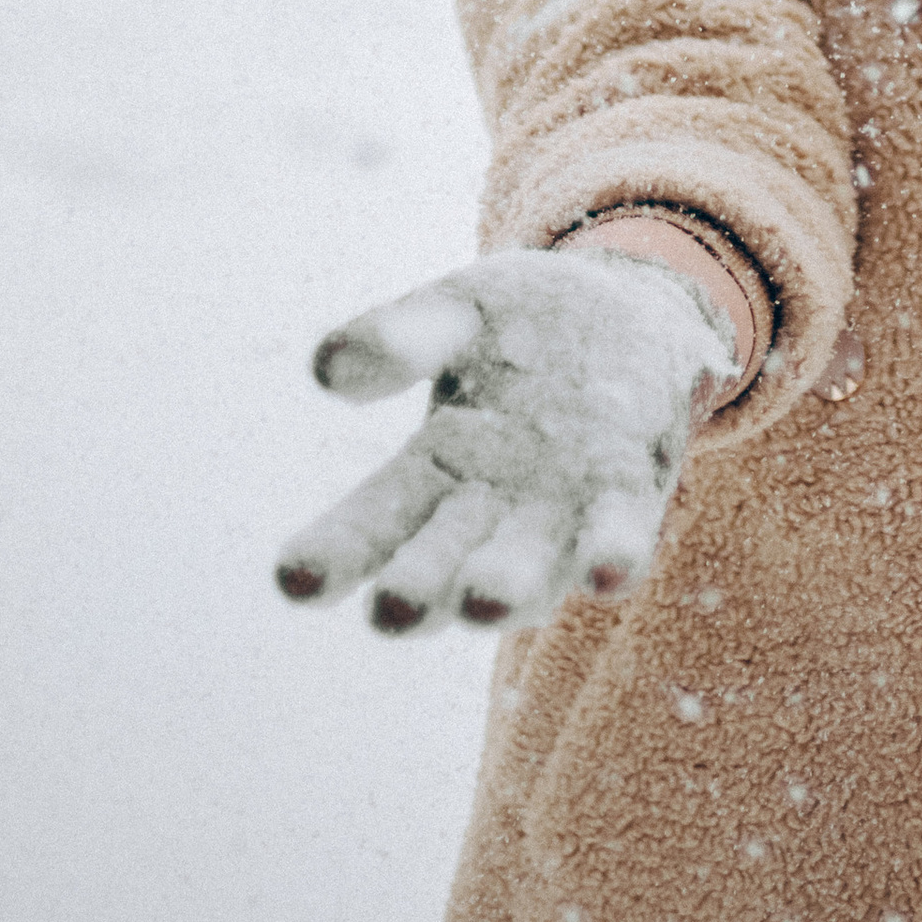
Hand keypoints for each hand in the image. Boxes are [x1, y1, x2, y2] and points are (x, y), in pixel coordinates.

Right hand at [274, 249, 733, 633]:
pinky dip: (610, 552)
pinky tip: (606, 568)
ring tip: (482, 603)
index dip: (331, 554)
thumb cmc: (521, 322)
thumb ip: (404, 336)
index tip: (291, 582)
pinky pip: (618, 533)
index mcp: (428, 470)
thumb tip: (329, 369)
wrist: (630, 308)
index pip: (367, 522)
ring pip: (527, 567)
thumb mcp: (457, 311)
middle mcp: (486, 512)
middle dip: (418, 590)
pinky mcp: (629, 494)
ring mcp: (558, 512)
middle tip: (391, 613)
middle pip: (440, 564)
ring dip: (508, 587)